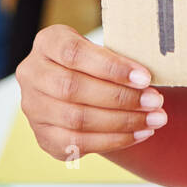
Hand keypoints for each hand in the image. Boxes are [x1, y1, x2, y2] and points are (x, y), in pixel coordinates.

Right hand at [18, 25, 164, 159]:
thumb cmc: (92, 64)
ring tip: (153, 118)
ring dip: (122, 121)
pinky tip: (139, 133)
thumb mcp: (99, 50)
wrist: (72, 88)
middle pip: (73, 88)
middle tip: (154, 101)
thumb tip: (146, 80)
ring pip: (76, 119)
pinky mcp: (43, 136)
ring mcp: (33, 107)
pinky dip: (114, 140)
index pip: (75, 53)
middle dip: (120, 97)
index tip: (144, 77)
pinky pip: (78, 144)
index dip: (111, 67)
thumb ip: (116, 60)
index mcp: (47, 42)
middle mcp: (32, 74)